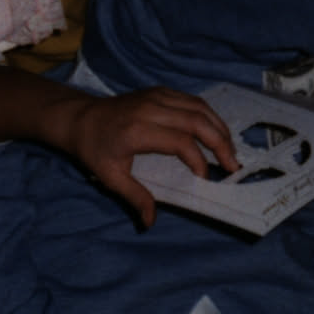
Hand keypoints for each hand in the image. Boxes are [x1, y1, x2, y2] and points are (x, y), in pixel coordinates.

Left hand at [58, 88, 238, 227]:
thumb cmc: (94, 149)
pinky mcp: (160, 91)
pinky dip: (209, 116)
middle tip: (233, 165)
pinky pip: (192, 101)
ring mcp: (156, 96)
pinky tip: (216, 133)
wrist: (80, 118)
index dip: (198, 161)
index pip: (181, 142)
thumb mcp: (109, 177)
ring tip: (230, 150)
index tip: (203, 178)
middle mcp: (150, 109)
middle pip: (197, 121)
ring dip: (219, 128)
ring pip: (199, 107)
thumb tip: (150, 222)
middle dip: (221, 143)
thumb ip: (134, 197)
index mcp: (138, 131)